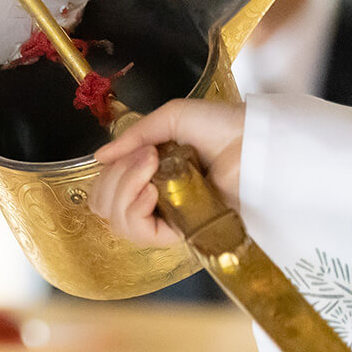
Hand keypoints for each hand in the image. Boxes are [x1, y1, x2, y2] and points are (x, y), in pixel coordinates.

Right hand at [89, 99, 244, 245]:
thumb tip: (98, 159)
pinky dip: (134, 209)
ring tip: (151, 170)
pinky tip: (151, 192)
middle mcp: (153, 197)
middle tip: (144, 159)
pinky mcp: (180, 232)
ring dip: (124, 189)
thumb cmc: (220, 126)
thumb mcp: (170, 119)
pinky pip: (139, 232)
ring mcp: (166, 217)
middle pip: (104, 205)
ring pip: (116, 220)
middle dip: (113, 180)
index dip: (108, 174)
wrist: (253, 143)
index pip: (106, 188)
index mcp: (148, 173)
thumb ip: (133, 136)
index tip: (131, 153)